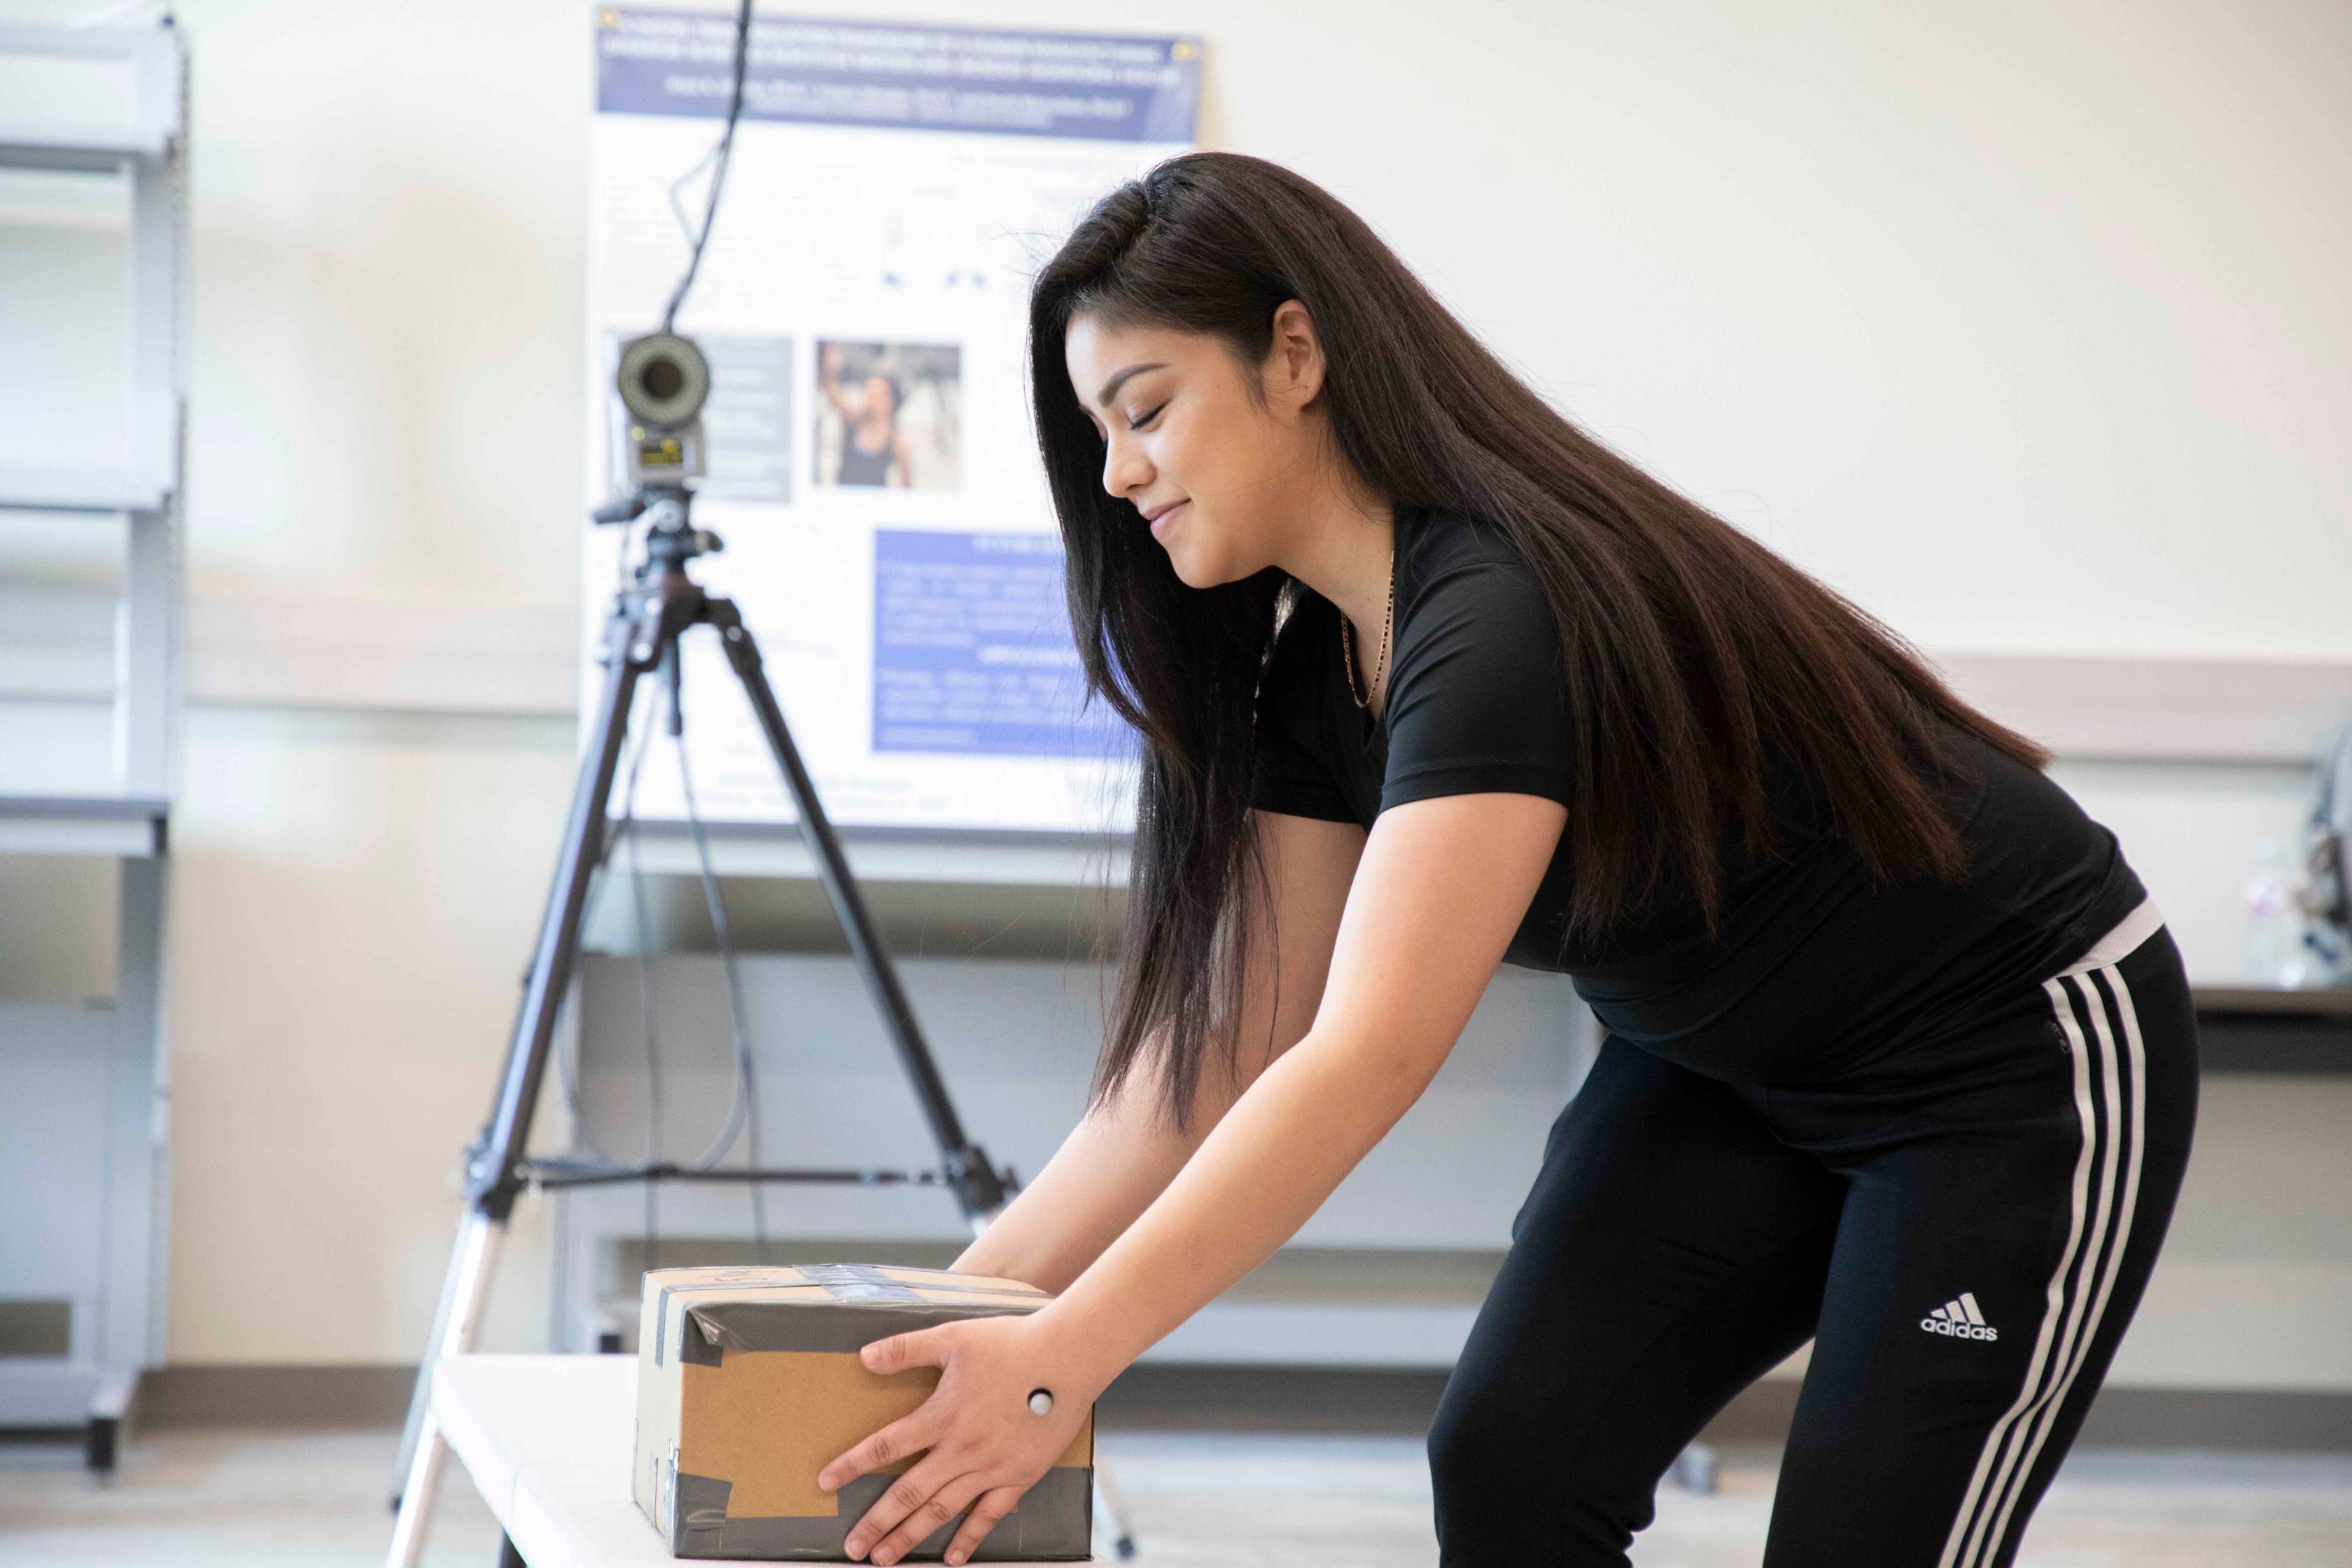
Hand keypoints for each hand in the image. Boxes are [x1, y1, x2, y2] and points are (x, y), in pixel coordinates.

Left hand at [816, 1312, 1099, 1564]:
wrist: (1068, 1358)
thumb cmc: (1012, 1342)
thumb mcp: (952, 1337)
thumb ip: (905, 1349)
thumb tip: (863, 1357)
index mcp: (942, 1415)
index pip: (886, 1445)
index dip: (853, 1464)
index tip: (826, 1483)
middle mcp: (962, 1449)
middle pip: (909, 1493)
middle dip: (877, 1523)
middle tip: (852, 1547)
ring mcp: (991, 1467)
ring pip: (942, 1510)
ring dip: (910, 1537)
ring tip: (884, 1558)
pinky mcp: (1019, 1476)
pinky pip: (988, 1515)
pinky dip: (968, 1538)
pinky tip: (952, 1558)